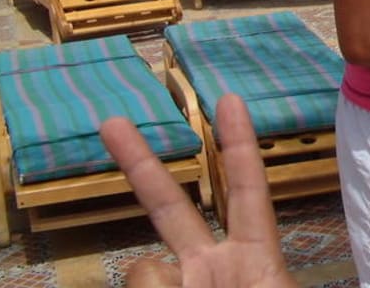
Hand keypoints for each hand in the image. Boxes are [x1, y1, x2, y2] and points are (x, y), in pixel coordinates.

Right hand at [100, 94, 296, 287]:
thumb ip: (246, 271)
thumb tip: (162, 264)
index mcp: (257, 260)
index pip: (248, 190)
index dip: (240, 145)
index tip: (229, 99)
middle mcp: (213, 268)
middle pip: (170, 208)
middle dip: (141, 164)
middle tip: (112, 122)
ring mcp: (179, 287)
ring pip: (142, 268)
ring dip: (156, 287)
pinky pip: (135, 285)